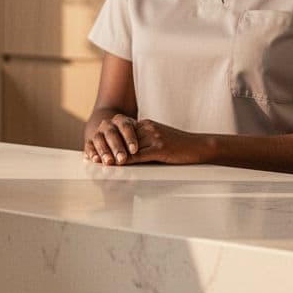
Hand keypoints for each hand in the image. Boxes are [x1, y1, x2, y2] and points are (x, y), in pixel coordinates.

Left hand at [84, 116, 201, 164]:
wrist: (199, 147)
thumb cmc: (180, 147)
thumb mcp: (159, 141)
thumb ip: (144, 144)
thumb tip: (128, 155)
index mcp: (146, 124)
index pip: (121, 132)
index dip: (108, 141)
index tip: (96, 150)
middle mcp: (147, 127)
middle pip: (121, 138)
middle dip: (107, 149)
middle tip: (94, 159)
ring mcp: (153, 136)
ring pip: (127, 147)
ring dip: (114, 156)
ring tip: (101, 165)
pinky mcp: (160, 147)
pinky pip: (139, 155)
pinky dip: (126, 161)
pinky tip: (118, 168)